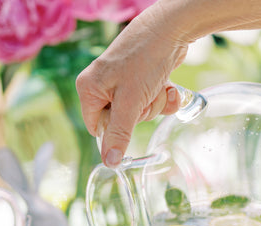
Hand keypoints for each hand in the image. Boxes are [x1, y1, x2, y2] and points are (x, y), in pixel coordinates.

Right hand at [76, 9, 186, 167]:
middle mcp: (101, 86)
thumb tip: (109, 163)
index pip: (98, 129)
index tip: (130, 118)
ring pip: (139, 113)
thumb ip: (119, 135)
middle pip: (121, 122)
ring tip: (158, 84)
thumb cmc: (144, 59)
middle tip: (146, 95)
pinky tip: (168, 84)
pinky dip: (163, 96)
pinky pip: (150, 101)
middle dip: (141, 113)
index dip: (117, 130)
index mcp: (88, 90)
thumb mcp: (130, 103)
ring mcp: (122, 82)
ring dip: (155, 104)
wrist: (172, 27)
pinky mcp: (140, 79)